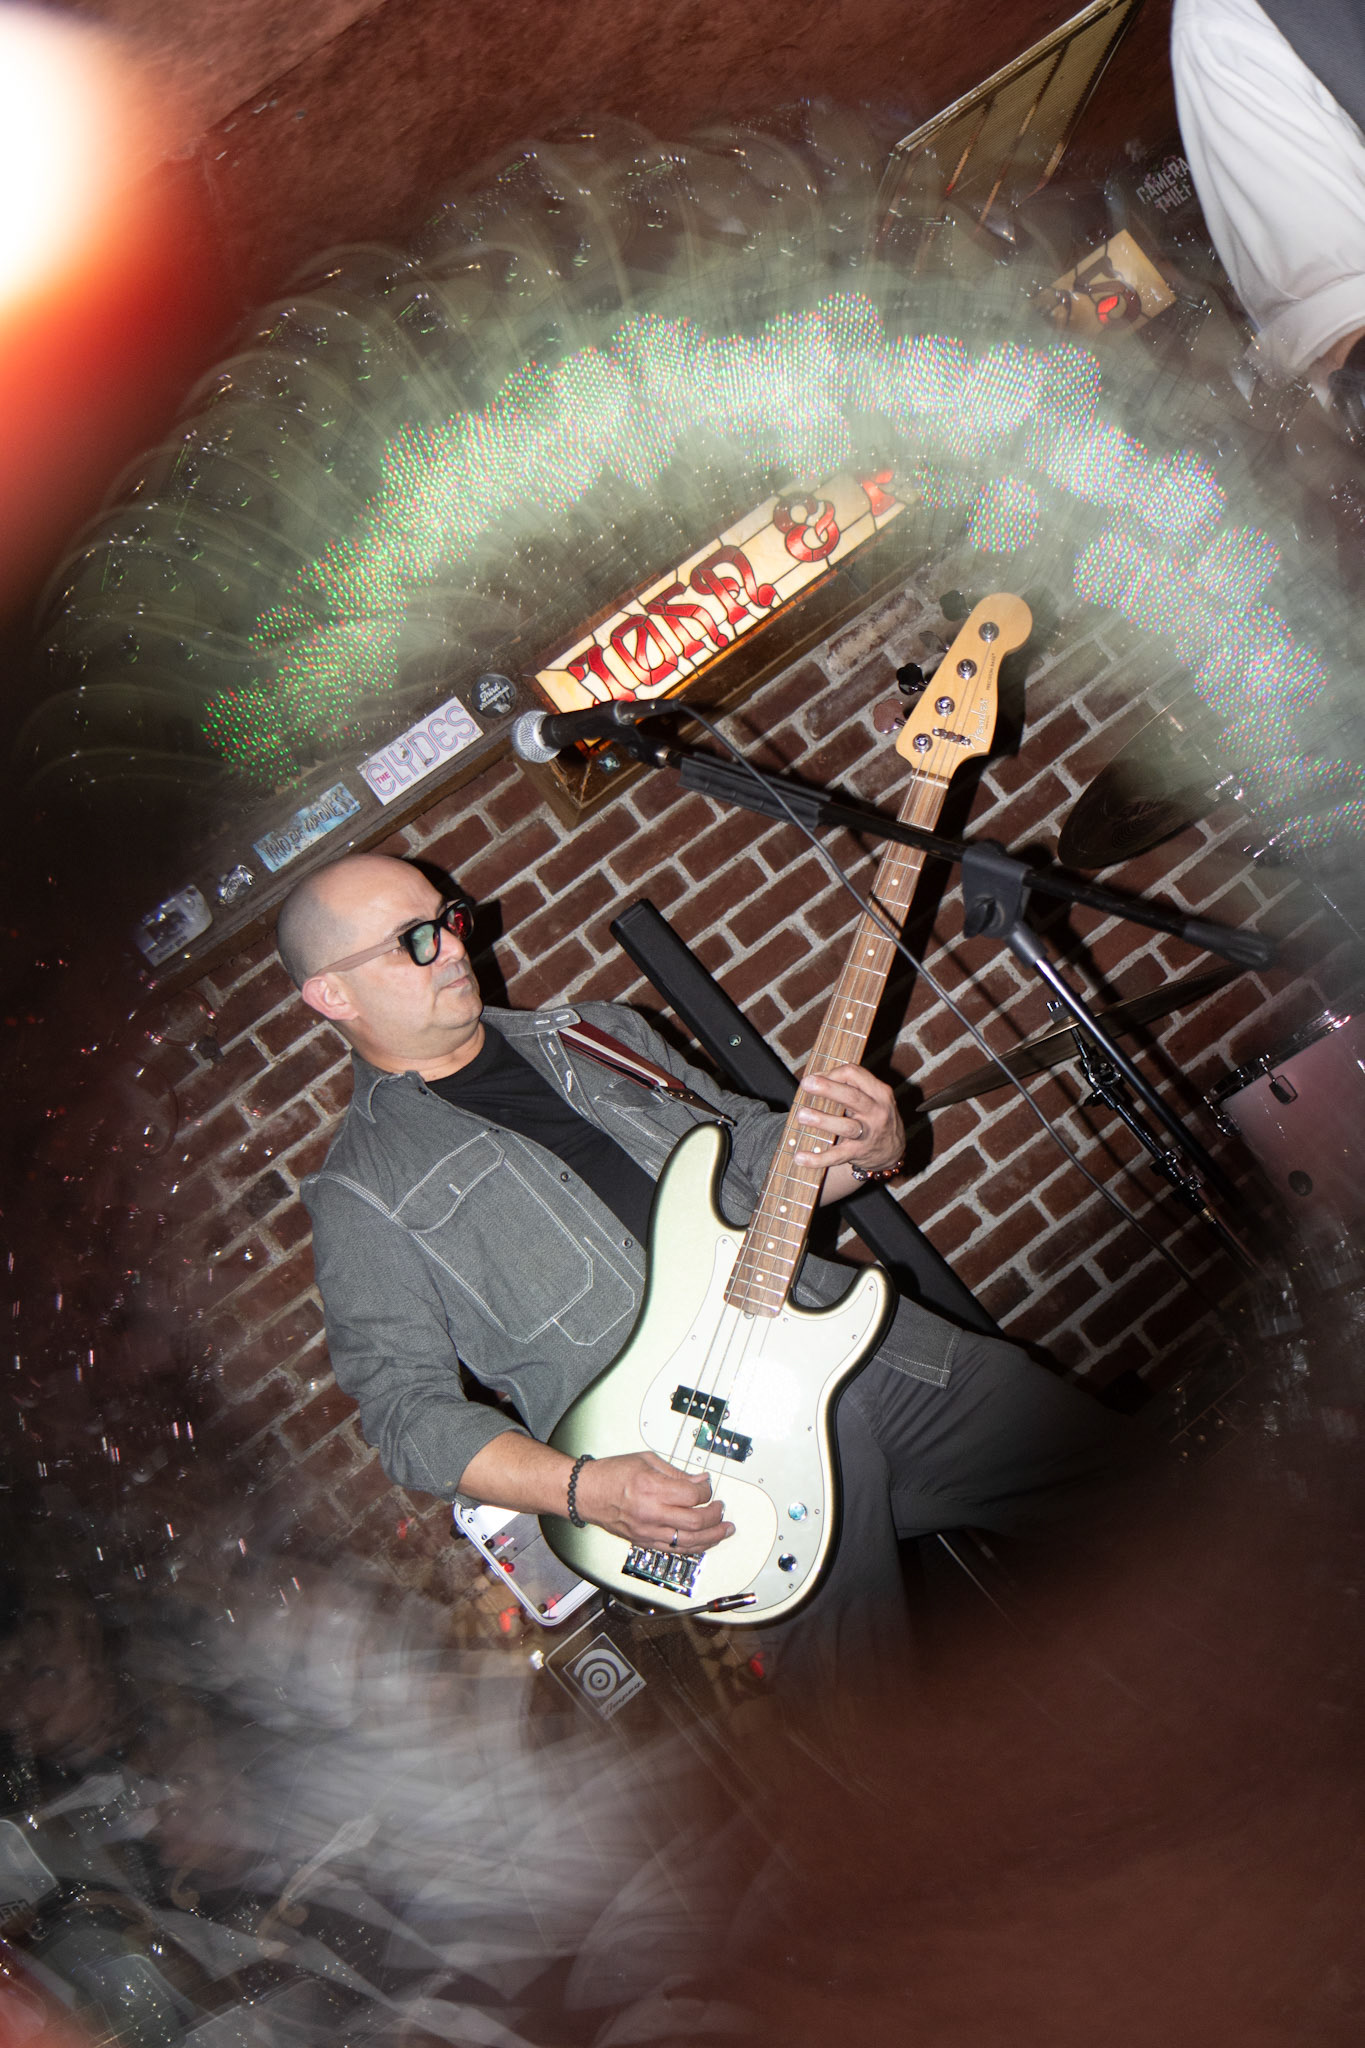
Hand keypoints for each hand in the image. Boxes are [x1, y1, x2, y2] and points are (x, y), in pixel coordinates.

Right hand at [574, 1451, 733, 1552]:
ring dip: (711, 1537)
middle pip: (695, 1521)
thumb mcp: (646, 1460)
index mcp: (651, 1487)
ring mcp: (647, 1530)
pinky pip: (674, 1549)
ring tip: (723, 1531)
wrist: (585, 1492)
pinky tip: (703, 1542)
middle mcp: (650, 1512)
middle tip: (722, 1510)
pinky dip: (692, 1547)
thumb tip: (699, 1479)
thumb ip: (676, 1472)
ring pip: (688, 1541)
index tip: (708, 1487)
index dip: (707, 1490)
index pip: (693, 1494)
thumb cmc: (610, 1474)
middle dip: (715, 1516)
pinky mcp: (643, 1541)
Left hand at [793, 1064, 903, 1175]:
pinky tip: (800, 1157)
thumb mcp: (873, 1097)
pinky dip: (818, 1159)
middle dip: (827, 1088)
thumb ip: (850, 1085)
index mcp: (879, 1092)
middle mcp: (876, 1112)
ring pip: (846, 1126)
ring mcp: (868, 1134)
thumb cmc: (875, 1117)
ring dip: (822, 1120)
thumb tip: (814, 1078)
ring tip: (801, 1115)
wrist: (892, 1151)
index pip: (854, 1073)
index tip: (815, 1078)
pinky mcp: (858, 1153)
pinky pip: (837, 1156)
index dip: (831, 1073)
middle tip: (806, 1084)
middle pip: (851, 1096)